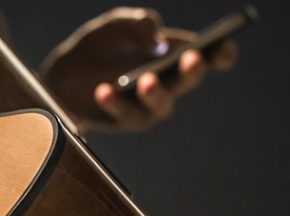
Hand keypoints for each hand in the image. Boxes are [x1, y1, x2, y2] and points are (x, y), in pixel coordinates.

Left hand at [40, 7, 236, 131]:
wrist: (66, 72)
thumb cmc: (102, 45)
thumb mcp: (118, 23)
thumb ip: (139, 22)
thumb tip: (156, 38)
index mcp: (178, 54)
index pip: (211, 56)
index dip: (222, 53)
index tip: (223, 46)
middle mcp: (171, 81)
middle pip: (189, 79)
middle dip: (192, 70)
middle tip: (192, 59)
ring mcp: (150, 104)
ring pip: (161, 104)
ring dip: (156, 92)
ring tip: (146, 79)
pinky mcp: (127, 119)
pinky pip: (125, 113)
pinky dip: (114, 102)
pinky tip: (104, 90)